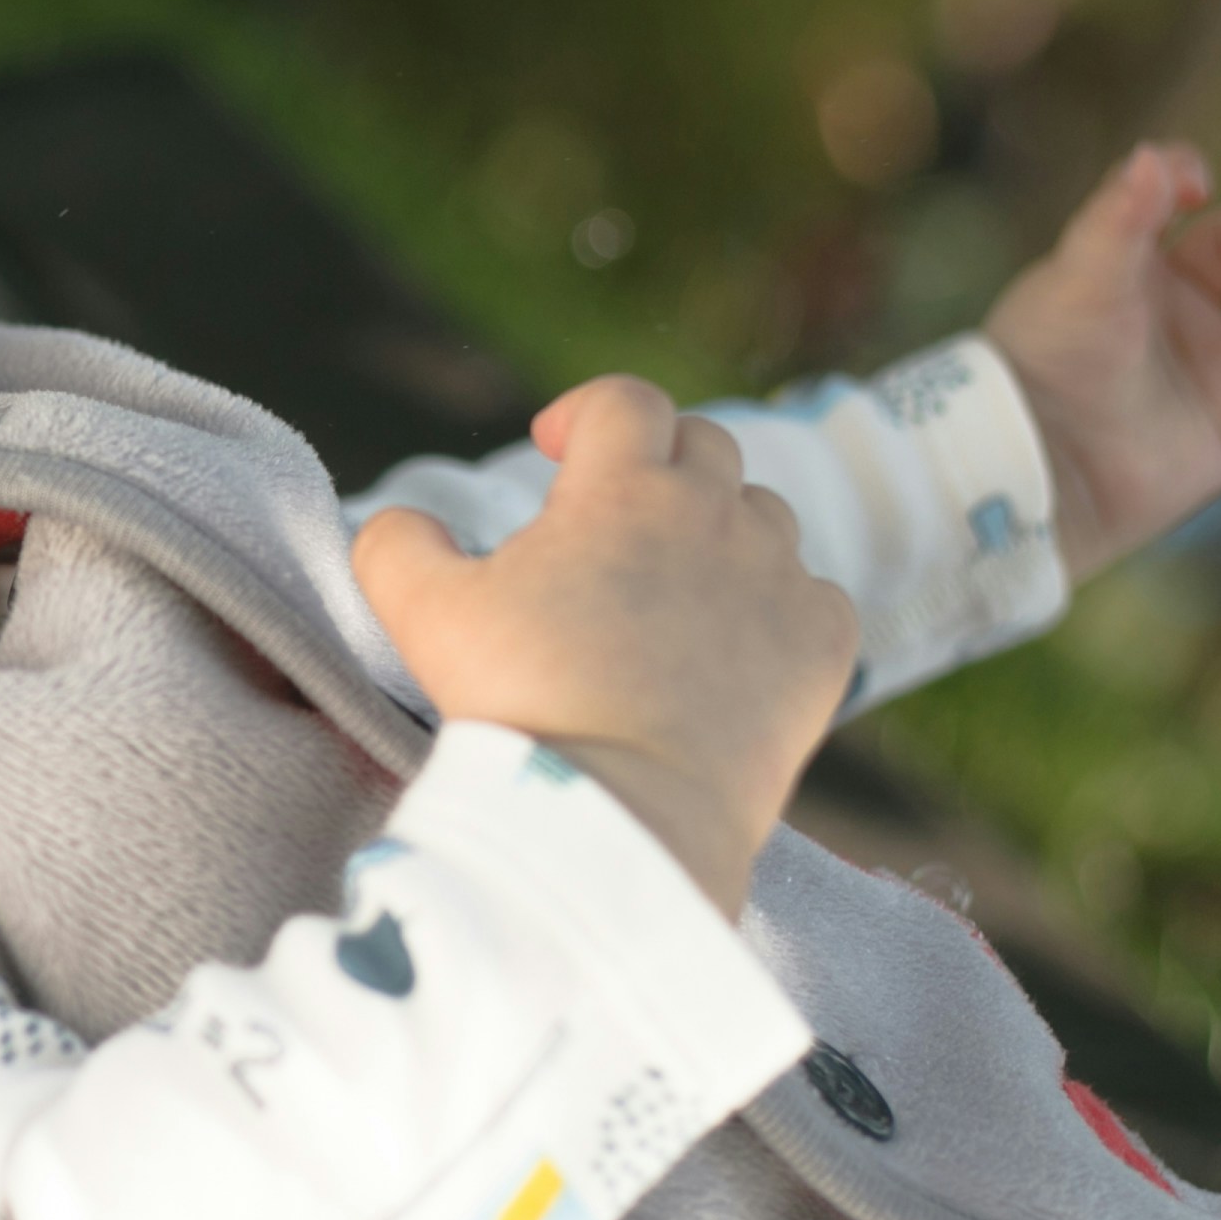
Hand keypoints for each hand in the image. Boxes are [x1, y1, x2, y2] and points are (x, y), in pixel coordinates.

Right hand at [353, 376, 859, 916]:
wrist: (621, 817)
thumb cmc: (520, 705)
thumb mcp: (424, 612)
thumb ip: (399, 543)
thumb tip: (402, 523)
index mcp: (624, 489)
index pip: (624, 401)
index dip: (584, 411)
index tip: (554, 448)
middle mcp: (714, 516)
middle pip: (704, 445)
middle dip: (655, 460)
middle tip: (613, 516)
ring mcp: (778, 581)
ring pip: (763, 517)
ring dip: (719, 531)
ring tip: (673, 586)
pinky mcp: (821, 651)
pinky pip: (816, 597)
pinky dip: (779, 607)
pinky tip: (738, 645)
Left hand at [985, 142, 1220, 584]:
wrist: (1036, 469)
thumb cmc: (1045, 366)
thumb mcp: (1079, 284)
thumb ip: (1118, 221)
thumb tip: (1154, 155)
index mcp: (1131, 265)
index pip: (1172, 200)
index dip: (1186, 178)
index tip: (1194, 185)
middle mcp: (1178, 313)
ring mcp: (1212, 375)